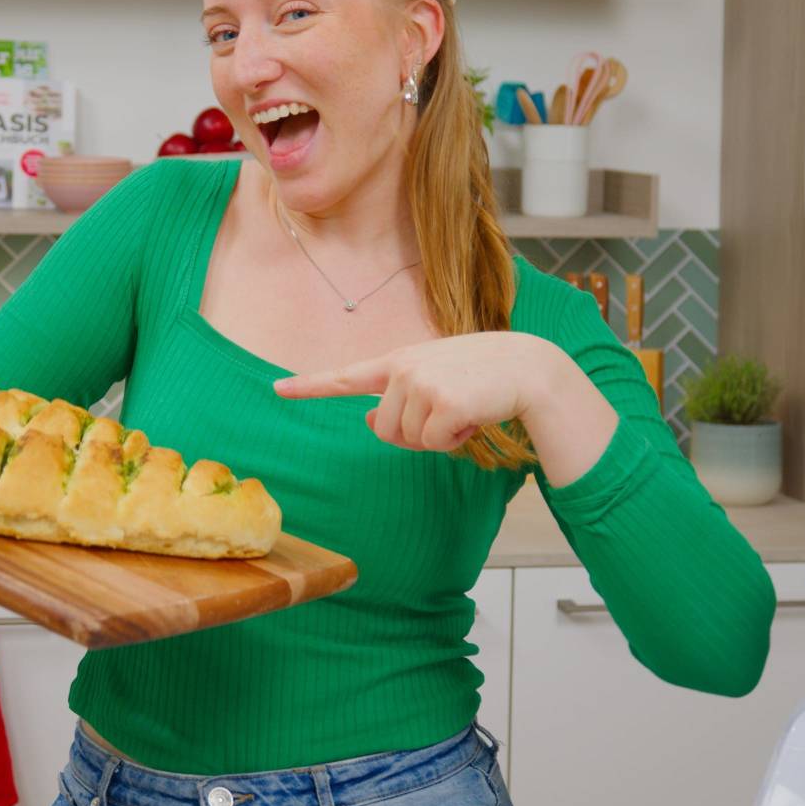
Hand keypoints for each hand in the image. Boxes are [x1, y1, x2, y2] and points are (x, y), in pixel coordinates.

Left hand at [273, 333, 560, 451]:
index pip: (346, 376)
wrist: (527, 368)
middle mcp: (403, 368)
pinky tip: (473, 416)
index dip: (310, 385)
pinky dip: (455, 441)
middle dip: (414, 434)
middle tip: (446, 414)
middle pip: (384, 430)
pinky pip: (433, 444)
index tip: (277, 390)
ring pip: (408, 440)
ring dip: (438, 437)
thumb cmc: (481, 376)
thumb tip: (369, 422)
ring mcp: (421, 383)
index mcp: (398, 361)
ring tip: (463, 409)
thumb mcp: (435, 381)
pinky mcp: (443, 401)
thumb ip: (399, 398)